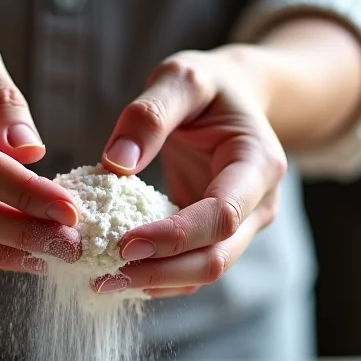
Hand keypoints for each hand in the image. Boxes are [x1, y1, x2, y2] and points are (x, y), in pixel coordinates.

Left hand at [99, 47, 286, 296]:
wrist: (234, 100)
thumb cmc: (210, 87)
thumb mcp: (182, 78)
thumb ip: (150, 114)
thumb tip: (116, 162)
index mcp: (258, 165)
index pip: (222, 216)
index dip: (175, 237)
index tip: (124, 244)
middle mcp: (258, 206)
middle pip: (216, 259)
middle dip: (159, 273)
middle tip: (102, 277)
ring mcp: (241, 228)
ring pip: (203, 273)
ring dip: (154, 283)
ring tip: (102, 282)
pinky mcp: (216, 238)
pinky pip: (190, 270)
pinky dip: (157, 278)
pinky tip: (119, 275)